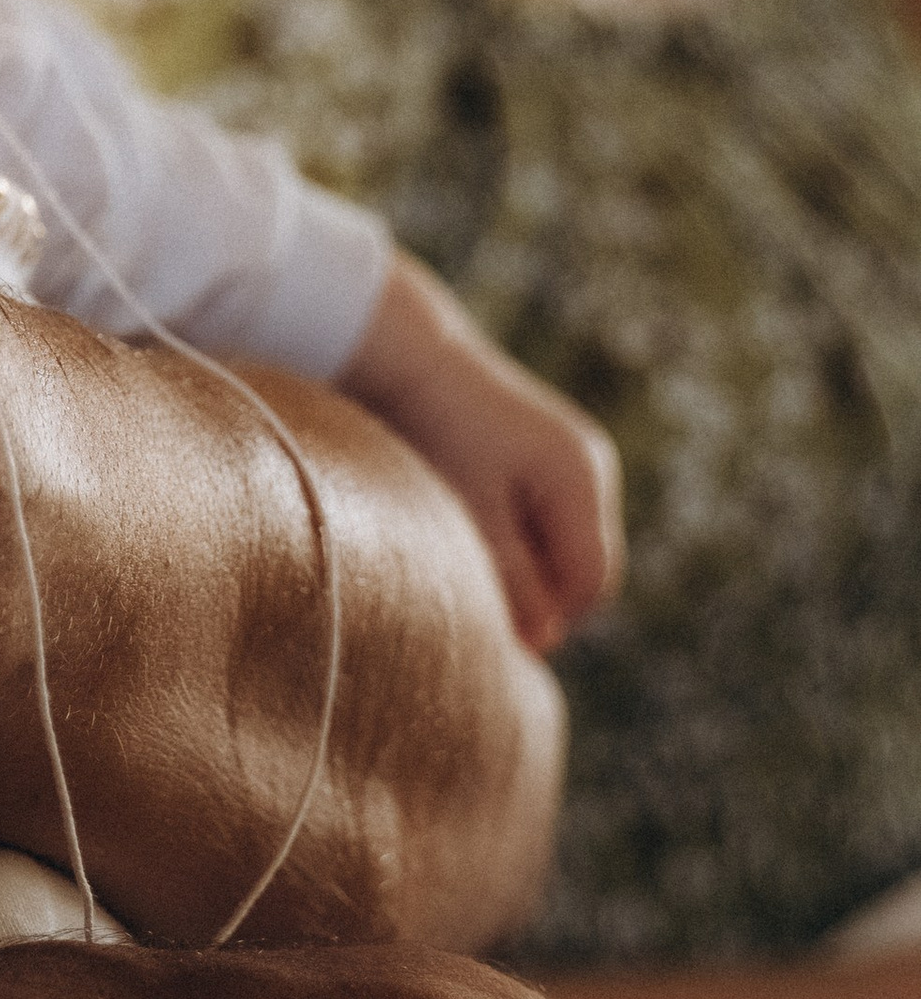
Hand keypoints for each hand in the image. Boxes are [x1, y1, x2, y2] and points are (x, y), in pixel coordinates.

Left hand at [342, 255, 621, 653]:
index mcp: (580, 480)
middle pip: (585, 568)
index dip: (549, 620)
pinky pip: (546, 520)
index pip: (590, 584)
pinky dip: (515, 537)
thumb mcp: (469, 514)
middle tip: (471, 592)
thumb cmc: (432, 434)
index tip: (489, 628)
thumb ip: (510, 577)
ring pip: (563, 545)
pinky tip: (467, 525)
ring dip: (524, 565)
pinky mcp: (547, 453)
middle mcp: (591, 466)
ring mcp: (574, 456)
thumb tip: (545, 641)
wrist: (407, 357)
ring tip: (463, 550)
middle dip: (540, 594)